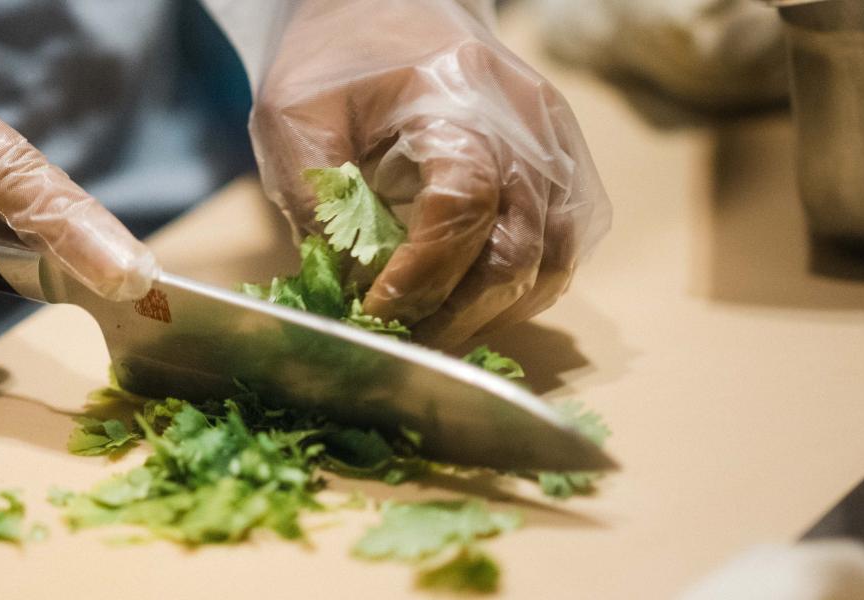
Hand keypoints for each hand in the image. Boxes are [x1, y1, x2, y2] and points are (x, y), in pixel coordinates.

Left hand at [249, 0, 609, 347]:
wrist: (391, 8)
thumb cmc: (338, 62)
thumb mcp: (294, 117)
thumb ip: (314, 197)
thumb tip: (347, 286)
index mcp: (459, 100)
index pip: (462, 207)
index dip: (422, 277)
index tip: (375, 311)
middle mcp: (528, 125)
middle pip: (517, 251)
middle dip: (455, 312)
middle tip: (398, 337)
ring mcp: (559, 148)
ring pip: (553, 263)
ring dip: (492, 312)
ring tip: (431, 327)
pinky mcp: (569, 170)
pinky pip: (565, 251)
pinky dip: (521, 291)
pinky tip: (468, 300)